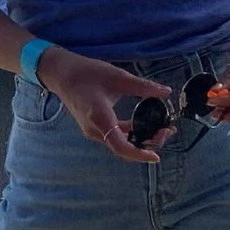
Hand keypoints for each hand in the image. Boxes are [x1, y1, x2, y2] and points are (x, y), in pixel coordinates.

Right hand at [36, 47, 169, 162]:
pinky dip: (132, 134)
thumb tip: (166, 91)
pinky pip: (115, 137)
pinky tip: (145, 125)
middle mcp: (95, 130)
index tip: (156, 156)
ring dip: (141, 140)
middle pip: (123, 148)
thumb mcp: (118, 77)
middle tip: (167, 132)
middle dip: (147, 145)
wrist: (62, 74)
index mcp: (100, 118)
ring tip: (161, 129)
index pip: (120, 146)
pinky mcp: (94, 127)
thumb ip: (143, 86)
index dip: (139, 155)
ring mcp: (93, 130)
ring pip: (120, 144)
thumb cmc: (87, 73)